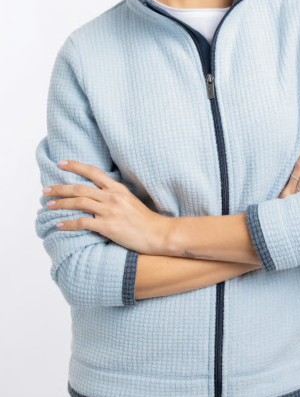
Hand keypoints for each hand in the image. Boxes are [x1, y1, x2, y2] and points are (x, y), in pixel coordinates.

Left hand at [42, 159, 169, 254]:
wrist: (157, 233)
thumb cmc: (145, 220)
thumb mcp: (130, 200)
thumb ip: (114, 195)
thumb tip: (98, 194)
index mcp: (117, 188)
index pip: (93, 172)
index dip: (75, 166)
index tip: (61, 163)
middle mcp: (112, 197)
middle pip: (80, 188)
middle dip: (60, 188)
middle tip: (46, 190)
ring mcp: (109, 211)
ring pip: (78, 203)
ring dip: (61, 204)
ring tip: (49, 205)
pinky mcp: (107, 226)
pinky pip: (82, 223)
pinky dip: (68, 224)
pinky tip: (60, 225)